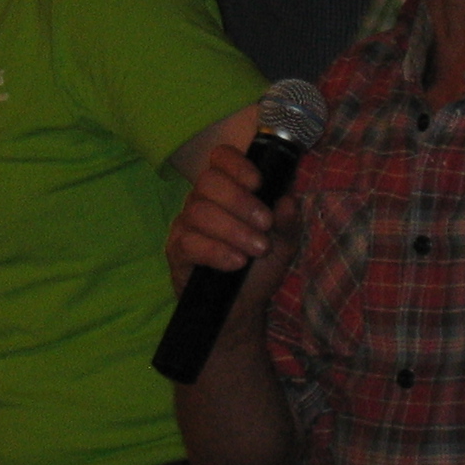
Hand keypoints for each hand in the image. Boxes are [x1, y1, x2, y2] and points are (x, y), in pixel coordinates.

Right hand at [166, 145, 302, 306]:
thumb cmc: (260, 266)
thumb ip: (287, 221)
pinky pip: (189, 242)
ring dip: (234, 230)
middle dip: (241, 201)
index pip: (220, 157)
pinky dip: (216, 251)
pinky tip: (236, 262)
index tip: (258, 183)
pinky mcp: (177, 251)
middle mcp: (202, 200)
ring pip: (199, 211)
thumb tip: (287, 202)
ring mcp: (185, 224)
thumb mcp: (284, 242)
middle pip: (208, 181)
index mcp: (228, 189)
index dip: (237, 164)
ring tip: (257, 250)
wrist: (244, 307)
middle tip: (265, 225)